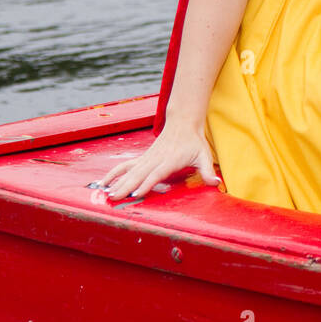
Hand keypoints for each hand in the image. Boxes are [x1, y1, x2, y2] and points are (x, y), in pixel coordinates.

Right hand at [98, 118, 221, 200]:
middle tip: (115, 198)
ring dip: (117, 182)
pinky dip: (114, 174)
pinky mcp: (143, 158)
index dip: (146, 184)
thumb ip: (208, 171)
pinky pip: (125, 166)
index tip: (136, 194)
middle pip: (139, 174)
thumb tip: (216, 182)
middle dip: (126, 186)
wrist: (183, 123)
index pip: (156, 174)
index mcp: (170, 160)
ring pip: (130, 171)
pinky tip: (104, 183)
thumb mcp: (204, 156)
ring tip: (106, 193)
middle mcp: (156, 159)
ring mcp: (147, 158)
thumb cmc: (194, 142)